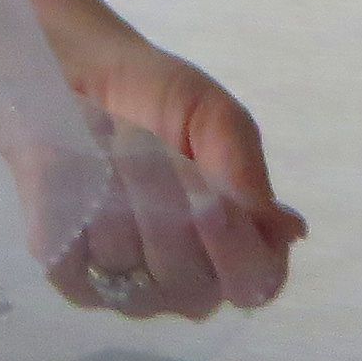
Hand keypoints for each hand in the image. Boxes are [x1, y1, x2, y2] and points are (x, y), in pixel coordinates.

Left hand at [0, 0, 303, 318]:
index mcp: (238, 247)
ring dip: (117, 196)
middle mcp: (189, 283)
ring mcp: (130, 288)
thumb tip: (287, 231)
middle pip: (190, 284)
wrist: (75, 73)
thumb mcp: (213, 115)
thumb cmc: (156, 98)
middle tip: (147, 151)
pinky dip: (76, 207)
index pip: (254, 283)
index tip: (209, 200)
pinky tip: (79, 174)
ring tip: (109, 150)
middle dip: (165, 208)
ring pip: (130, 267)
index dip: (233, 247)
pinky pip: (77, 264)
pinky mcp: (74, 279)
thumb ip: (246, 171)